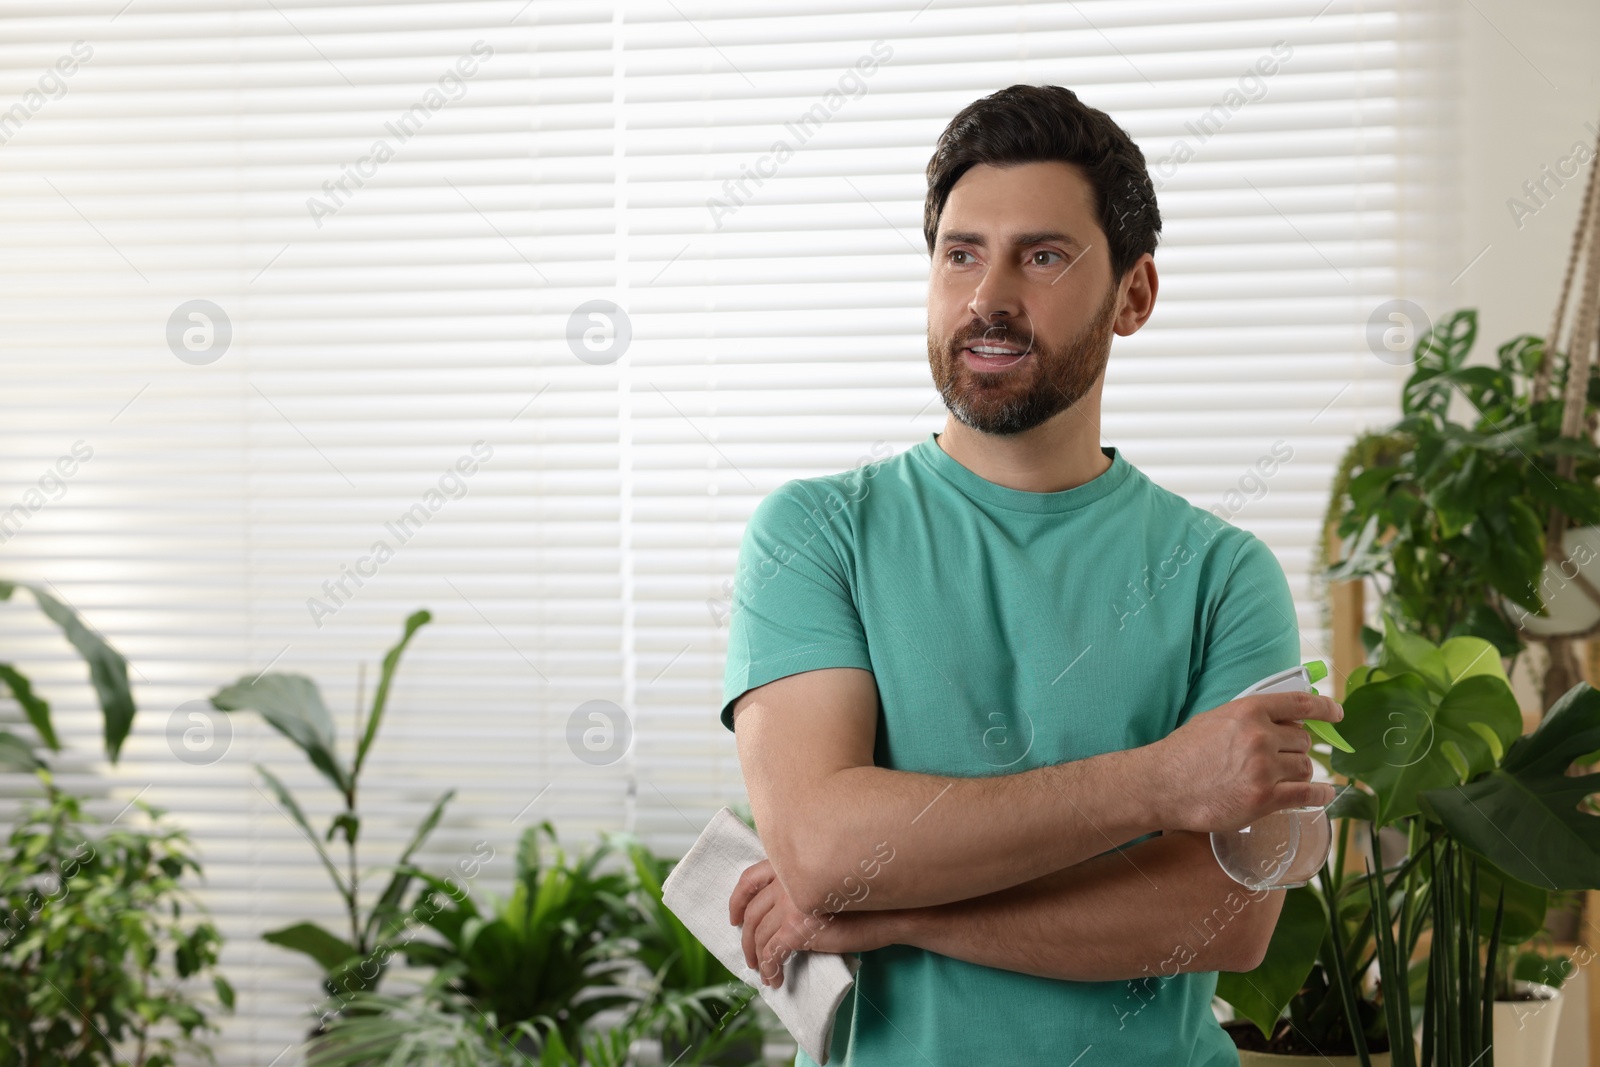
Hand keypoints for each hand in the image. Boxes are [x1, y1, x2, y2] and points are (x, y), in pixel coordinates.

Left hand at [728, 859, 892, 989]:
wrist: (889, 911)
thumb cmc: (864, 899)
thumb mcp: (826, 883)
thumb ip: (801, 887)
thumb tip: (779, 913)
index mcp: (790, 865)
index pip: (749, 878)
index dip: (737, 900)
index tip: (733, 917)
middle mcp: (785, 879)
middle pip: (751, 912)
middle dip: (745, 937)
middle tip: (749, 955)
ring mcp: (790, 903)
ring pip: (759, 935)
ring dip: (757, 957)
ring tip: (763, 972)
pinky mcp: (797, 928)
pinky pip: (773, 953)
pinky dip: (770, 969)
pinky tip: (775, 979)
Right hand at [1149, 689, 1343, 832]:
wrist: (1162, 785)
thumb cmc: (1183, 753)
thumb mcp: (1215, 719)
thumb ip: (1249, 718)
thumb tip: (1283, 722)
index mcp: (1248, 710)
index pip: (1300, 704)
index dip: (1325, 708)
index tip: (1336, 713)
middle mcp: (1260, 736)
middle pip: (1304, 741)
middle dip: (1295, 750)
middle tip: (1279, 759)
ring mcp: (1264, 768)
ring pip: (1306, 766)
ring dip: (1299, 772)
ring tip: (1283, 778)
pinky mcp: (1265, 798)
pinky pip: (1308, 793)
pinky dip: (1319, 794)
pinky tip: (1321, 794)